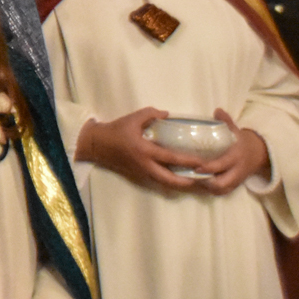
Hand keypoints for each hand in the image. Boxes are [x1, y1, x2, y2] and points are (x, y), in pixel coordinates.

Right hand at [76, 107, 203, 192]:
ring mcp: (142, 172)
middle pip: (170, 180)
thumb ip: (151, 114)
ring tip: (193, 181)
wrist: (96, 145)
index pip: (171, 158)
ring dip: (179, 184)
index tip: (202, 162)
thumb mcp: (132, 118)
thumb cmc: (115, 131)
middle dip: (187, 182)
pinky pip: (158, 181)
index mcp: (144, 151)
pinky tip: (177, 178)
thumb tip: (167, 114)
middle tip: (201, 179)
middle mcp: (145, 165)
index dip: (188, 161)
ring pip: (164, 183)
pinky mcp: (138, 175)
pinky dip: (169, 181)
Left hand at [197, 109, 269, 195]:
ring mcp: (236, 180)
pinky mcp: (235, 186)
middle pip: (222, 184)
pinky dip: (211, 191)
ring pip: (221, 190)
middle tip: (189, 176)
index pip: (222, 165)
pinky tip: (198, 185)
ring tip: (191, 182)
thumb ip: (226, 121)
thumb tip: (217, 110)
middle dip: (205, 183)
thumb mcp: (235, 129)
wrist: (258, 153)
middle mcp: (237, 170)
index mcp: (236, 156)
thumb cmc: (240, 140)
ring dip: (206, 188)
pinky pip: (223, 192)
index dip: (208, 168)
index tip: (195, 167)